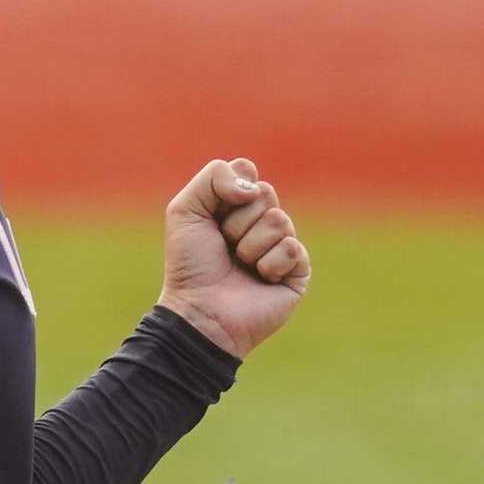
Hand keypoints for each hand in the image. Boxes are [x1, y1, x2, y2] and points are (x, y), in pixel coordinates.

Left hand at [157, 157, 310, 359]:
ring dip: (250, 245)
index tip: (212, 217)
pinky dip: (269, 264)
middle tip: (225, 245)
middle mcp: (261, 222)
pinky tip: (261, 279)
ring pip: (279, 220)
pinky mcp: (298, 271)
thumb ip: (214, 177)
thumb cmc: (190, 265)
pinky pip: (292, 248)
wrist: (200, 311)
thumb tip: (254, 186)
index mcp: (237, 206)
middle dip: (237, 221)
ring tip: (241, 265)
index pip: (247, 172)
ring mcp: (281, 246)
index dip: (228, 191)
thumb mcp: (185, 210)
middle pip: (265, 192)